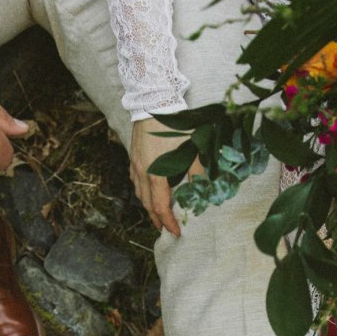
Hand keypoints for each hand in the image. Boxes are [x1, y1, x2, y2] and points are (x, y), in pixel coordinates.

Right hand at [129, 117, 204, 237]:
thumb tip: (204, 188)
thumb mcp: (192, 148)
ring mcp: (135, 165)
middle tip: (166, 229)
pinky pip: (135, 181)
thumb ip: (198, 170)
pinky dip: (142, 191)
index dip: (168, 222)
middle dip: (157, 219)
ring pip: (139, 193)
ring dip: (149, 206)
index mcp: (156, 175)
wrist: (153, 102)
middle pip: (147, 204)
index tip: (175, 233)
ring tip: (158, 214)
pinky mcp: (133, 156)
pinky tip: (149, 191)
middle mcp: (142, 173)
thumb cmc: (174, 125)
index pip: (161, 207)